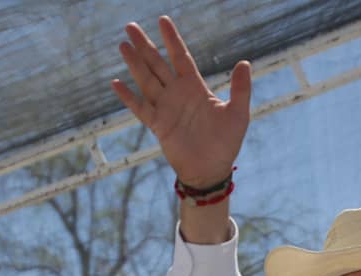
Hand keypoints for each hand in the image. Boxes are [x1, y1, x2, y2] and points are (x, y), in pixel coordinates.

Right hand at [113, 16, 250, 187]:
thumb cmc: (226, 143)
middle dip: (145, 46)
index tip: (162, 20)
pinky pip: (140, 108)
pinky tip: (116, 83)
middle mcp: (177, 94)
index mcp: (196, 88)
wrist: (211, 170)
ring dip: (134, 64)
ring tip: (123, 46)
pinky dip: (128, 97)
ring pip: (146, 81)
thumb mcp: (238, 114)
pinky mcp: (157, 125)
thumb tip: (244, 63)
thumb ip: (240, 89)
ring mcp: (166, 108)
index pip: (181, 57)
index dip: (172, 39)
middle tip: (130, 26)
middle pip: (157, 64)